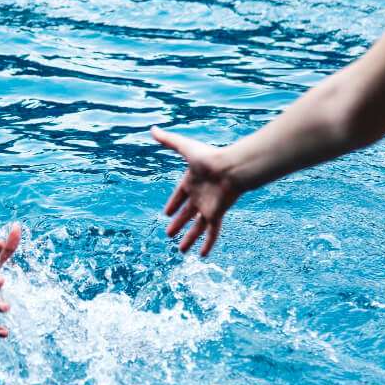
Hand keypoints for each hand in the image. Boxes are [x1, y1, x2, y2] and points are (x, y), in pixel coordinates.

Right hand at [152, 127, 243, 256]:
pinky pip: (211, 233)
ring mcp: (208, 207)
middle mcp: (199, 196)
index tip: (166, 213)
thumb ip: (168, 140)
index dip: (172, 204)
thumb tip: (152, 129)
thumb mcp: (185, 148)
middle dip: (178, 224)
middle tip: (168, 234)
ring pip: (196, 227)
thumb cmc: (209, 157)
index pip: (178, 196)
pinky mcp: (216, 214)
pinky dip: (207, 244)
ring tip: (181, 251)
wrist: (231, 168)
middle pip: (186, 214)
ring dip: (188, 239)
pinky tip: (202, 256)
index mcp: (191, 182)